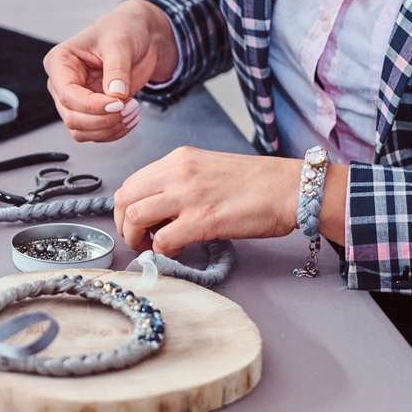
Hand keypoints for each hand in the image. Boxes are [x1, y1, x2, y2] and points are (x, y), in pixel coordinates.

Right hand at [43, 0, 178, 142]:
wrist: (142, 37)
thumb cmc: (124, 29)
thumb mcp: (120, 43)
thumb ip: (116, 69)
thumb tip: (115, 95)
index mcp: (60, 61)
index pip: (67, 94)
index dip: (92, 105)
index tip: (118, 103)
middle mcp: (63, 83)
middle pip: (73, 117)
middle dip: (104, 118)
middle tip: (130, 107)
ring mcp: (76, 99)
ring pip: (81, 131)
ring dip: (109, 128)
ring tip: (132, 111)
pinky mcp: (90, 111)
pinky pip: (94, 134)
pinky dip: (114, 132)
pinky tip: (130, 119)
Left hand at [114, 146, 300, 256]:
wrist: (289, 188)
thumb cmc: (256, 182)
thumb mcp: (208, 168)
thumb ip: (180, 182)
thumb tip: (158, 208)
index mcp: (179, 159)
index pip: (132, 182)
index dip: (126, 207)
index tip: (135, 222)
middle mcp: (178, 173)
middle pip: (124, 198)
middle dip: (123, 224)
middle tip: (137, 239)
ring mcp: (188, 196)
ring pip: (134, 217)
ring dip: (136, 238)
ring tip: (152, 246)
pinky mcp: (202, 220)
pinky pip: (163, 240)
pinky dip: (162, 251)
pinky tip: (177, 252)